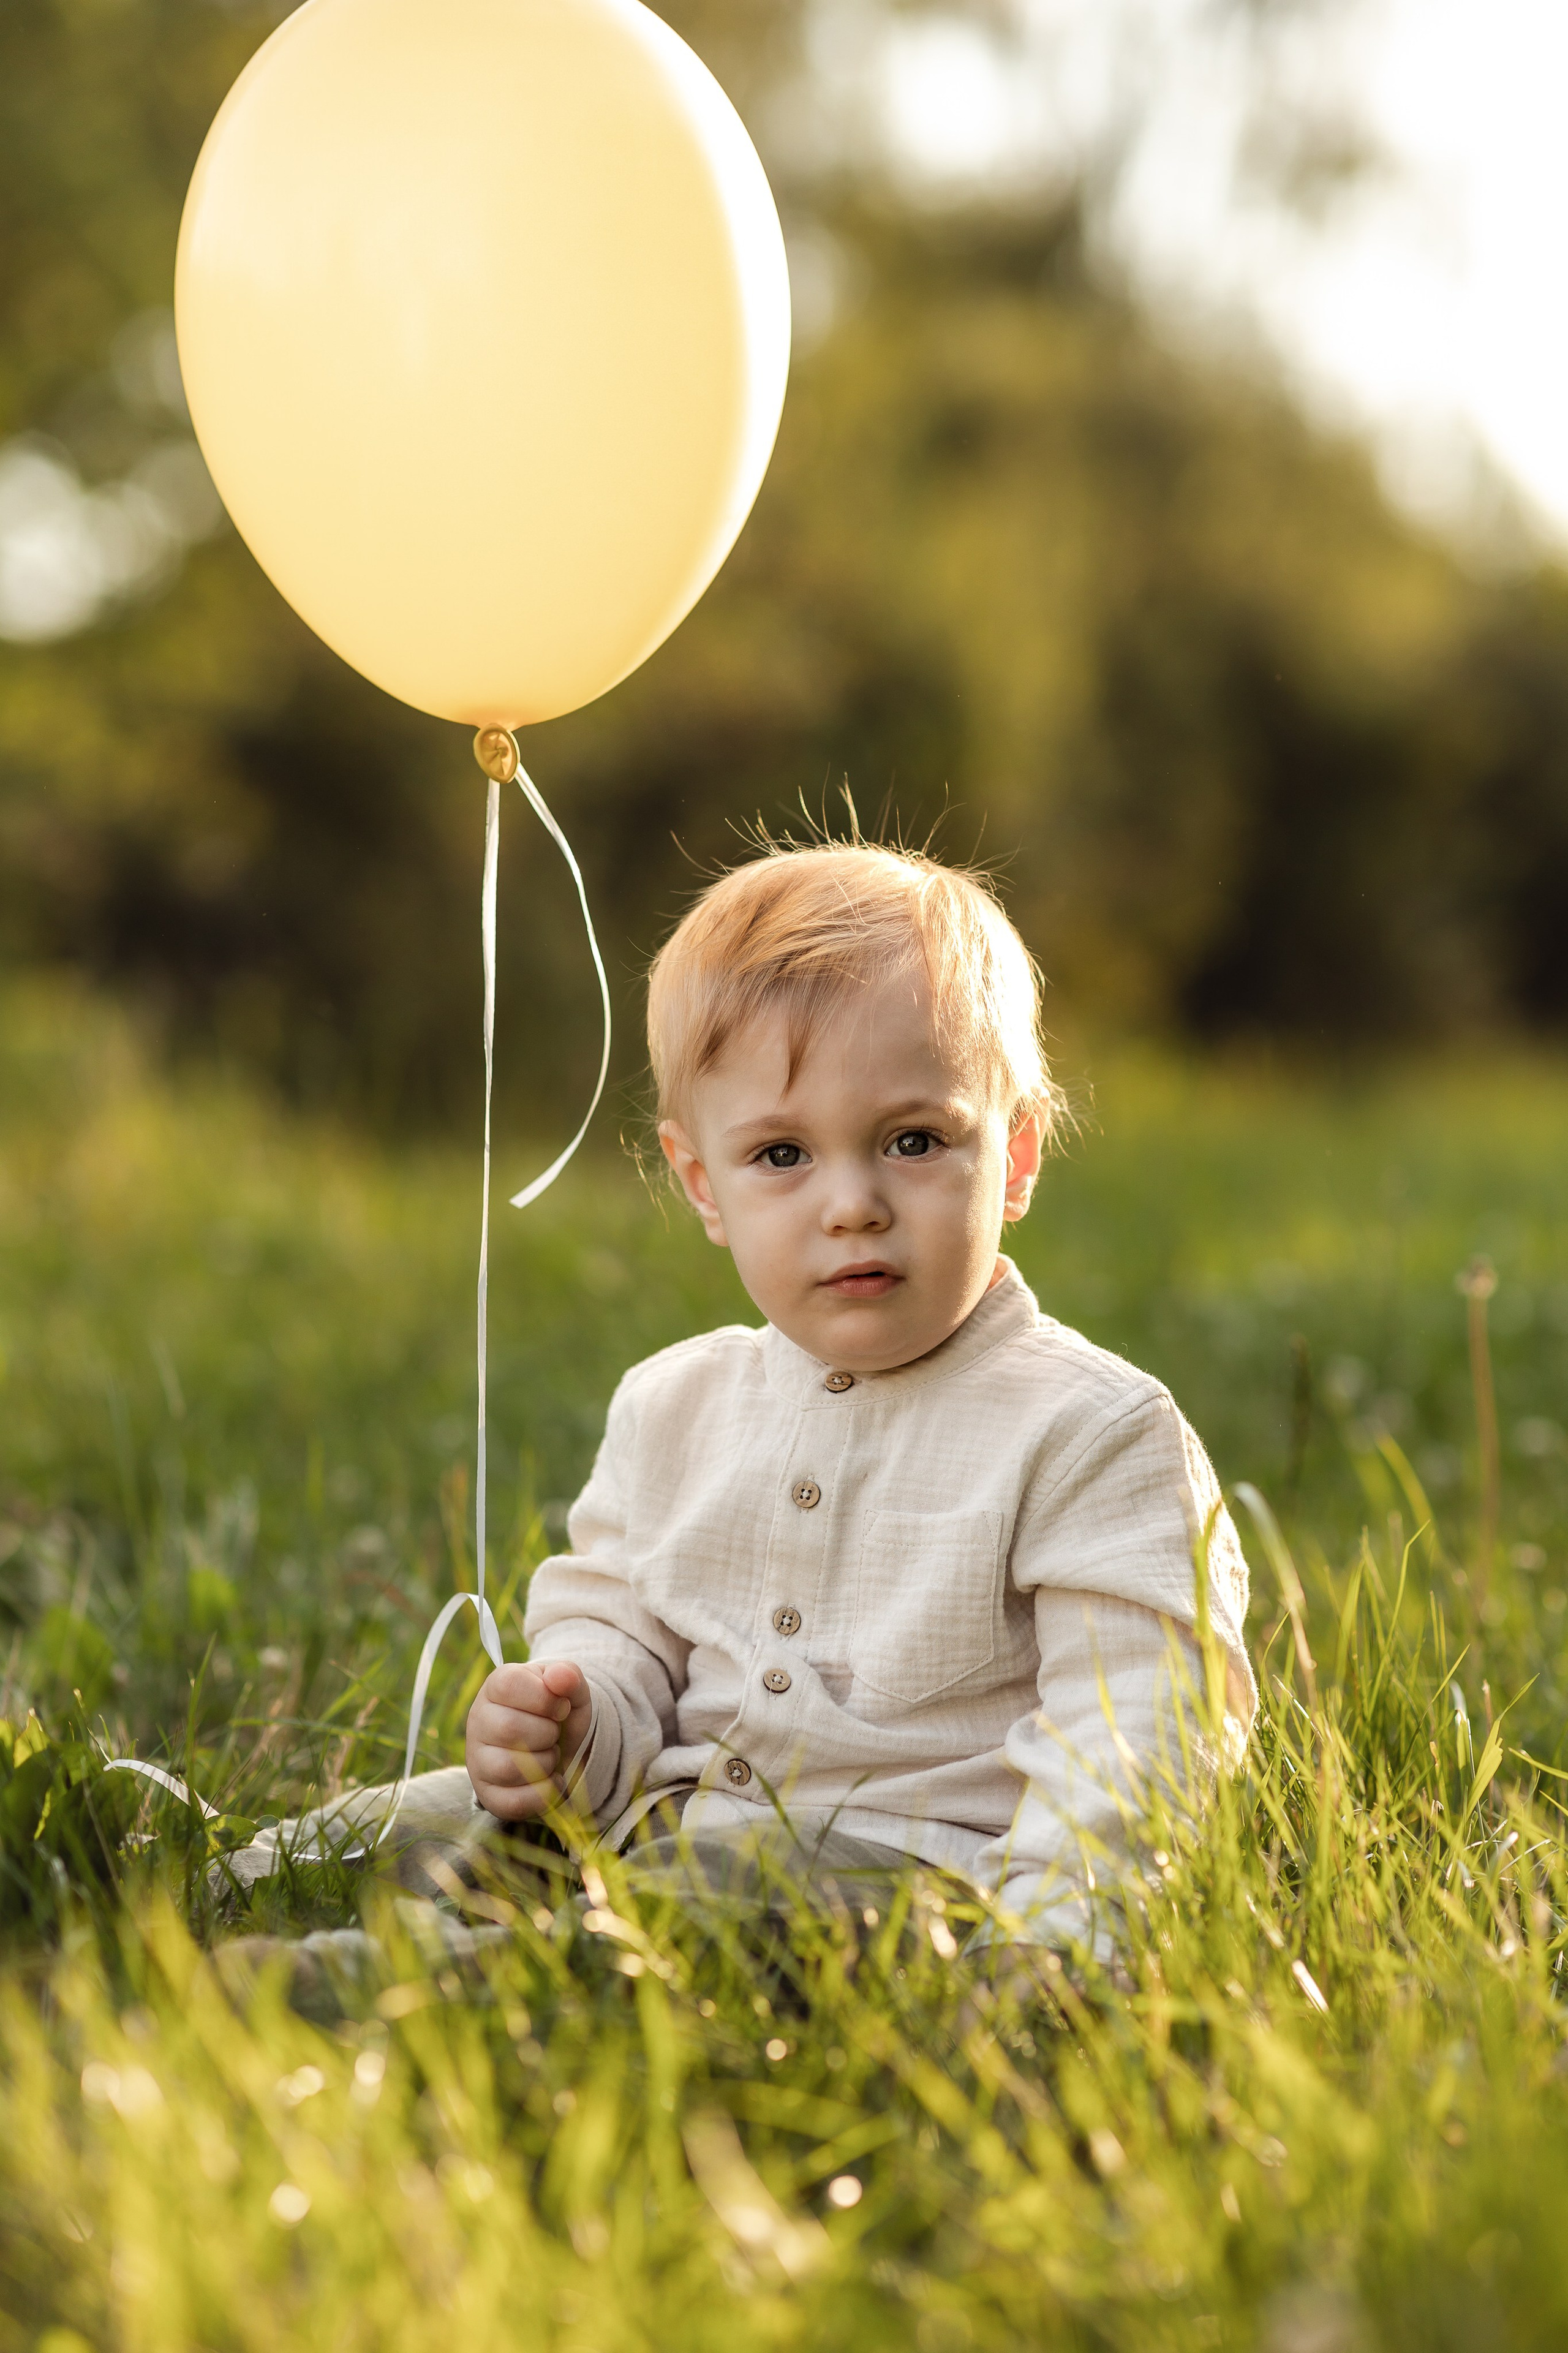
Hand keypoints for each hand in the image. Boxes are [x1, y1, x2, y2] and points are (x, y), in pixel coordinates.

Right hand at [465, 1660, 591, 1821]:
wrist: (557, 1743)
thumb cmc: (557, 1709)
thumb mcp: (568, 1688)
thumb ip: (567, 1676)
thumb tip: (559, 1677)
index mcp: (496, 1686)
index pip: (510, 1686)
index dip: (545, 1699)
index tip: (561, 1707)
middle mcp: (478, 1721)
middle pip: (510, 1729)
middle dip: (548, 1733)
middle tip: (554, 1733)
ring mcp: (477, 1759)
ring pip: (509, 1768)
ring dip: (546, 1762)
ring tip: (550, 1754)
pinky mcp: (487, 1793)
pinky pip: (513, 1802)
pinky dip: (543, 1793)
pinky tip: (549, 1779)